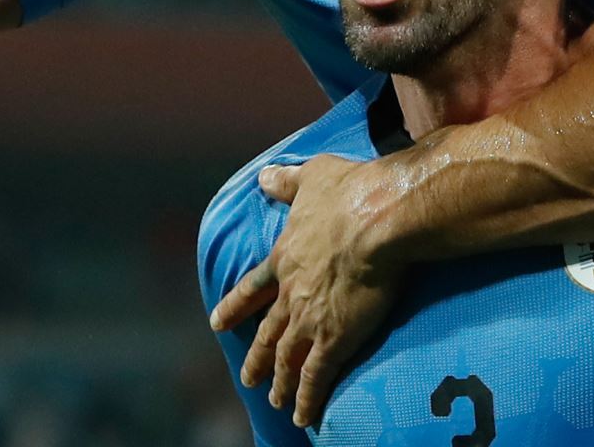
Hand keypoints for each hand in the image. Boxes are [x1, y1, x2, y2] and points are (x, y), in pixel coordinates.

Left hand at [210, 155, 403, 429]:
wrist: (375, 219)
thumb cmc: (349, 192)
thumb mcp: (312, 176)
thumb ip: (287, 181)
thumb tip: (264, 176)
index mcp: (285, 256)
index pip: (254, 287)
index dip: (235, 306)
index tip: (218, 323)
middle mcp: (291, 292)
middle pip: (269, 331)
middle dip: (258, 357)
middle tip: (247, 377)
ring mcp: (309, 318)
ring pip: (288, 357)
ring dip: (280, 381)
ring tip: (275, 400)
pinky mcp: (334, 338)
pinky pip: (315, 376)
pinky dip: (306, 398)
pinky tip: (303, 417)